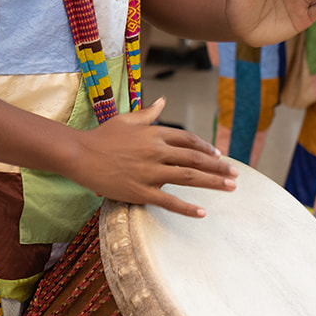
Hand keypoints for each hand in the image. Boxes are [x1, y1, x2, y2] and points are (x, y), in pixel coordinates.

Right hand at [66, 98, 234, 217]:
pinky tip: (202, 213)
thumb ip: (148, 113)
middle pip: (195, 159)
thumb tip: (163, 102)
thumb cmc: (102, 136)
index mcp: (155, 133)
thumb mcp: (126, 119)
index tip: (219, 156)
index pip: (189, 140)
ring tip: (231, 188)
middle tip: (236, 175)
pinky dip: (187, 208)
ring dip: (213, 183)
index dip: (206, 148)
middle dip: (219, 167)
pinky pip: (168, 200)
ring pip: (189, 177)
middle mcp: (157, 151)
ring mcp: (149, 172)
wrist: (79, 154)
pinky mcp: (140, 191)